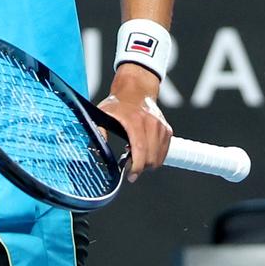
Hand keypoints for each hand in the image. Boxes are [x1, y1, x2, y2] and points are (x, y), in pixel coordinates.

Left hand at [97, 64, 171, 181]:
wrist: (136, 90)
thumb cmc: (118, 103)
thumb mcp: (103, 113)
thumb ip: (99, 130)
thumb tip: (97, 147)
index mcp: (135, 120)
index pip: (140, 149)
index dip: (137, 167)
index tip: (130, 175)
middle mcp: (151, 123)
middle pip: (151, 157)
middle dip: (140, 167)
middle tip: (129, 167)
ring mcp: (161, 127)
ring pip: (158, 157)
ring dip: (148, 162)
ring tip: (135, 156)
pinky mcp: (167, 130)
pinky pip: (164, 151)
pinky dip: (155, 156)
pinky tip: (143, 150)